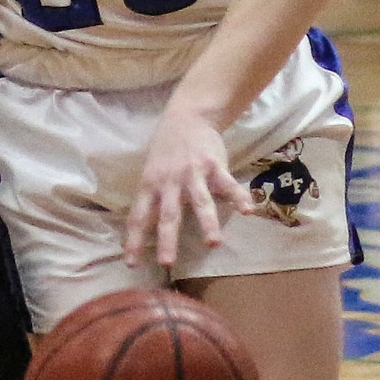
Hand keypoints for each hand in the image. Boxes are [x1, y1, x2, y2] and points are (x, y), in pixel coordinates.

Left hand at [125, 103, 253, 271]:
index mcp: (151, 185)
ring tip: (213, 243)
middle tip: (167, 262)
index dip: (134, 240)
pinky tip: (248, 210)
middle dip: (167, 239)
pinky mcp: (215, 166)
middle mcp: (170, 182)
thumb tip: (144, 229)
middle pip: (168, 214)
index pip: (139, 216)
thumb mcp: (151, 172)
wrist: (188, 116)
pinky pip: (228, 184)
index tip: (131, 263)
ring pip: (200, 202)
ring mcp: (193, 173)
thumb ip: (152, 198)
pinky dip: (239, 197)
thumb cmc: (166, 150)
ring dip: (207, 223)